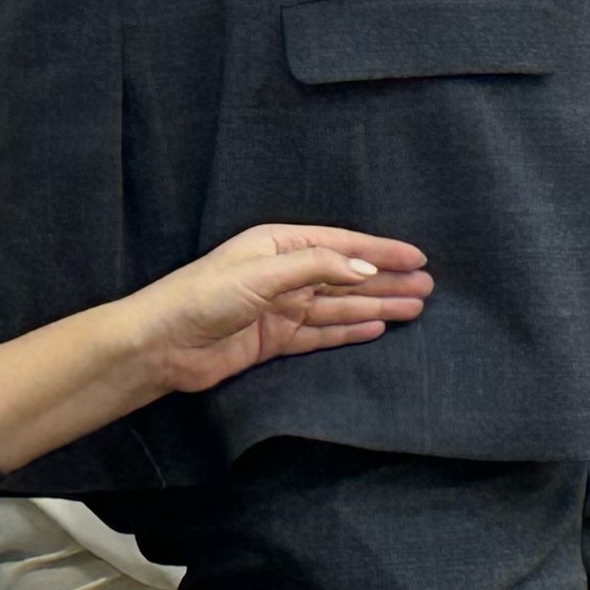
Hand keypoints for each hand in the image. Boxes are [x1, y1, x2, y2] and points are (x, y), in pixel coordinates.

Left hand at [91, 224, 433, 400]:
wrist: (162, 344)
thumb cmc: (203, 297)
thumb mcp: (263, 274)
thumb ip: (317, 269)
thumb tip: (365, 269)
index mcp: (279, 245)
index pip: (341, 245)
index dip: (381, 252)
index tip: (418, 259)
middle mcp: (283, 272)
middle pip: (346, 276)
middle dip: (386, 281)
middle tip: (427, 289)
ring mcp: (280, 307)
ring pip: (339, 305)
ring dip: (376, 305)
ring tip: (414, 308)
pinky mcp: (274, 339)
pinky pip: (322, 331)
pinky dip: (350, 329)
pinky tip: (377, 326)